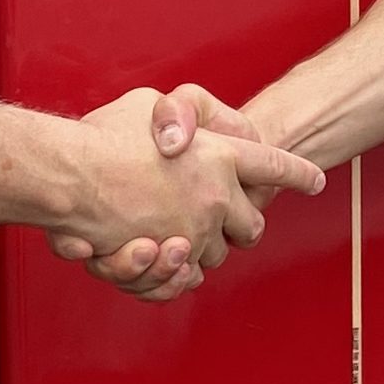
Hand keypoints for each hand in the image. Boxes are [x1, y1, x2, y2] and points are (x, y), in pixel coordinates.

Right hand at [50, 88, 322, 303]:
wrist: (67, 176)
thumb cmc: (101, 137)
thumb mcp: (145, 104)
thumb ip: (177, 117)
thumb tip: (183, 138)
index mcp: (220, 153)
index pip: (274, 164)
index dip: (296, 173)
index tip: (315, 181)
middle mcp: (217, 196)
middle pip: (252, 224)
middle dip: (245, 222)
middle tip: (223, 214)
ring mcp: (196, 232)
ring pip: (217, 254)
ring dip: (202, 247)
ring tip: (175, 231)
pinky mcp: (169, 261)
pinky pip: (186, 279)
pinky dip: (176, 273)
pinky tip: (161, 256)